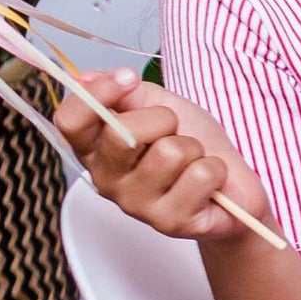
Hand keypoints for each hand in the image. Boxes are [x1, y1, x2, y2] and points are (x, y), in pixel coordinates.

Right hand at [54, 67, 273, 242]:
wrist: (229, 179)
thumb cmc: (188, 139)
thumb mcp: (158, 103)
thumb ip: (125, 93)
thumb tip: (85, 77)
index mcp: (96, 148)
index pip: (70, 121)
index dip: (97, 93)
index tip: (128, 77)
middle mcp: (107, 179)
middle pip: (120, 135)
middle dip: (162, 120)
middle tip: (173, 130)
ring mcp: (136, 205)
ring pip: (169, 154)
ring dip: (192, 147)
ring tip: (191, 159)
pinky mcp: (169, 222)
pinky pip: (199, 175)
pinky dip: (213, 169)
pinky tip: (207, 182)